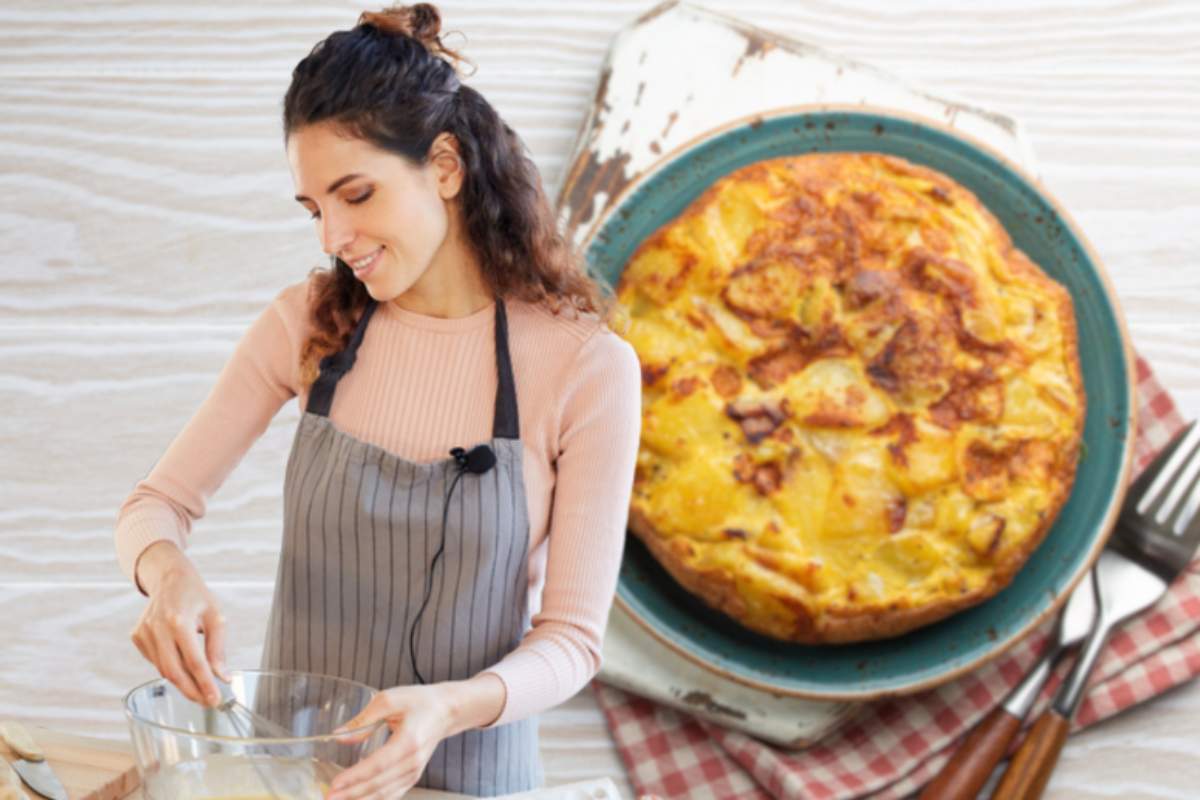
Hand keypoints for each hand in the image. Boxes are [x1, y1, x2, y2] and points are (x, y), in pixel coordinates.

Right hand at [129, 542, 228, 706]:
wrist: (169, 577)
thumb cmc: (196, 595)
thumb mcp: (216, 616)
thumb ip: (218, 648)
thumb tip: (222, 676)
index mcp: (179, 620)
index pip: (194, 661)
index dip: (205, 684)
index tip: (215, 699)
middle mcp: (157, 627)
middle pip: (174, 671)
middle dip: (192, 691)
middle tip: (207, 702)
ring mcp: (143, 632)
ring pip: (163, 670)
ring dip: (182, 683)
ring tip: (200, 689)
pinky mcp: (137, 636)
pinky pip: (155, 661)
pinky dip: (170, 669)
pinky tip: (183, 668)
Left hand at [326, 683, 456, 799]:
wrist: (446, 710)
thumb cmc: (420, 701)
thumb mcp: (389, 700)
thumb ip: (363, 719)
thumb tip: (338, 736)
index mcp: (409, 741)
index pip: (378, 765)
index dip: (355, 777)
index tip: (335, 784)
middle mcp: (413, 761)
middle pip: (379, 784)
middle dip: (351, 794)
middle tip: (328, 797)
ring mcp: (414, 771)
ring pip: (384, 794)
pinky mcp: (412, 776)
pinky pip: (392, 794)